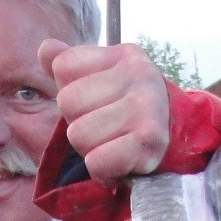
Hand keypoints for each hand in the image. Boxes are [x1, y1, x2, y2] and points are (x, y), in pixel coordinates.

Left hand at [39, 39, 170, 182]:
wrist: (174, 143)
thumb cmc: (125, 111)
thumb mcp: (98, 81)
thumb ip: (68, 63)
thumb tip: (45, 49)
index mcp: (123, 54)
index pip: (62, 67)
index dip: (71, 92)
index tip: (97, 102)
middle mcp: (139, 73)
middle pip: (67, 102)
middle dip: (78, 123)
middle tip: (105, 129)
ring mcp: (147, 106)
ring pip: (78, 135)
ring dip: (90, 149)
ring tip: (113, 145)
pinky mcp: (149, 140)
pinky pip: (96, 162)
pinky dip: (102, 170)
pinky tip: (118, 163)